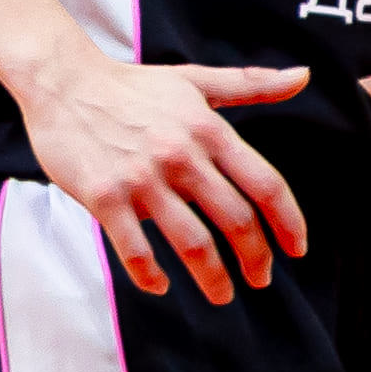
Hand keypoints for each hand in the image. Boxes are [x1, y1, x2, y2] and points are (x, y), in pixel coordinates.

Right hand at [10, 50, 311, 301]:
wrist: (66, 83)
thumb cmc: (135, 85)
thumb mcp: (197, 80)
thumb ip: (252, 84)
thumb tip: (305, 76)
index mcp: (210, 131)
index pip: (265, 183)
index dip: (288, 221)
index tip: (297, 249)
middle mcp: (182, 157)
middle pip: (236, 219)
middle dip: (255, 258)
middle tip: (261, 280)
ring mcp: (142, 180)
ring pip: (192, 242)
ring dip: (213, 278)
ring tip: (222, 295)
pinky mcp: (105, 198)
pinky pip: (135, 250)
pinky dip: (151, 276)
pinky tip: (161, 285)